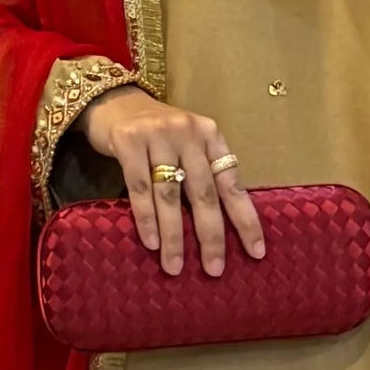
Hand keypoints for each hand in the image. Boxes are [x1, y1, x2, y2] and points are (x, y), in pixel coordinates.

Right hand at [83, 88, 263, 276]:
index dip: (245, 219)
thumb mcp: (188, 144)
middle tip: (214, 269)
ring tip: (175, 266)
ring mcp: (158, 135)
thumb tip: (219, 227)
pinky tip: (151, 242)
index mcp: (211, 136)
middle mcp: (189, 133)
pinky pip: (139, 187)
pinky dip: (146, 218)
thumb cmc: (156, 133)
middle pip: (204, 193)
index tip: (256, 252)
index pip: (233, 184)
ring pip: (170, 195)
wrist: (114, 100)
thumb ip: (203, 172)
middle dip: (211, 235)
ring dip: (174, 235)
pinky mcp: (128, 141)